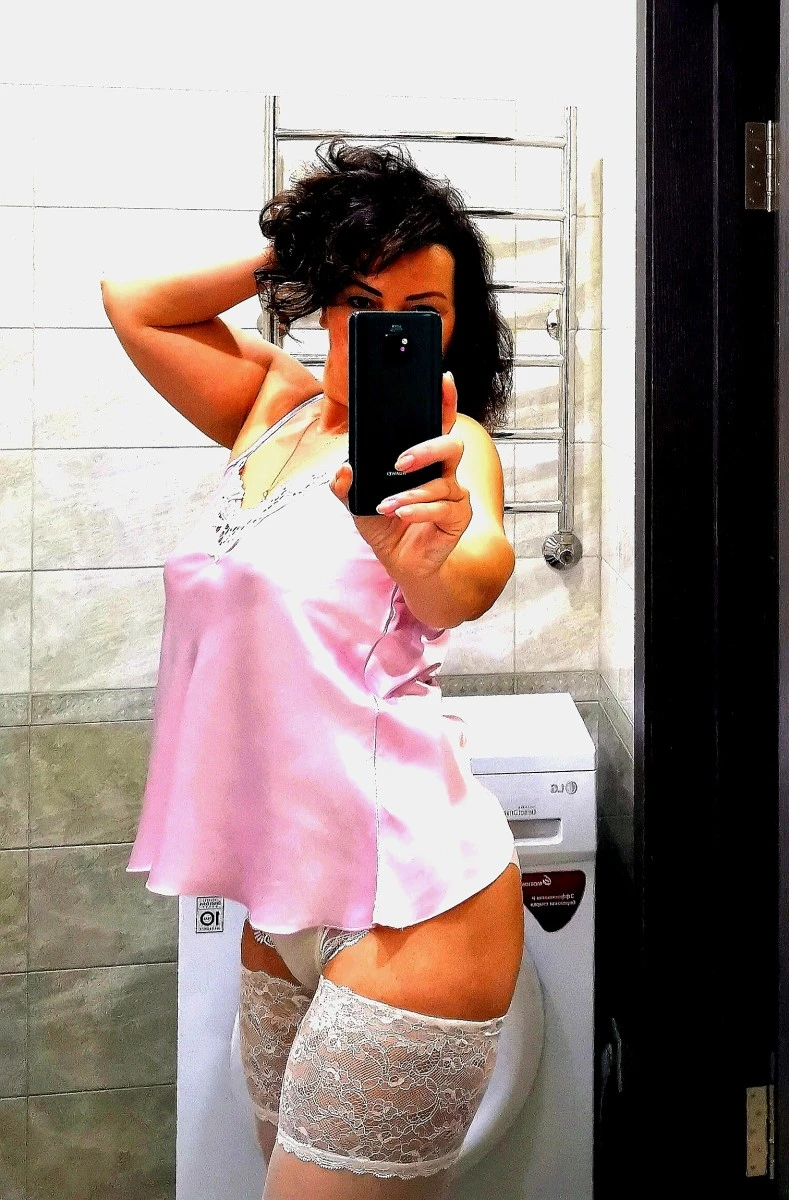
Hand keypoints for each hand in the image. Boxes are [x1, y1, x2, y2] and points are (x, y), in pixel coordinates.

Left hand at [329, 372, 471, 581]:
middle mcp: (444, 472)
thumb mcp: (357, 503)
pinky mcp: (458, 517)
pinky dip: (418, 509)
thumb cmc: (386, 525)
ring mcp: (454, 494)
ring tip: (386, 505)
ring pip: (443, 482)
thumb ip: (345, 485)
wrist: (403, 563)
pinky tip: (402, 513)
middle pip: (450, 444)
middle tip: (400, 462)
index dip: (445, 401)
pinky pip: (443, 507)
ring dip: (411, 493)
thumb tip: (343, 469)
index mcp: (423, 460)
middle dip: (427, 448)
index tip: (443, 380)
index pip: (438, 424)